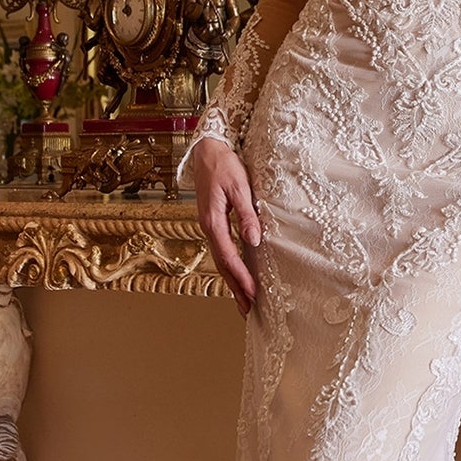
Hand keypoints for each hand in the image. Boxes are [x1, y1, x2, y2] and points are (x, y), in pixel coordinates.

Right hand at [193, 138, 260, 312]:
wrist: (206, 151)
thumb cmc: (224, 166)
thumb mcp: (240, 187)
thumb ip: (246, 214)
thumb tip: (254, 239)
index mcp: (213, 221)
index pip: (228, 255)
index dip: (241, 276)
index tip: (253, 292)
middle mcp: (208, 228)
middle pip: (221, 264)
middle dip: (235, 288)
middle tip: (246, 309)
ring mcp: (209, 226)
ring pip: (220, 260)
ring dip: (231, 281)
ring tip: (242, 301)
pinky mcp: (213, 223)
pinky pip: (221, 250)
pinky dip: (229, 267)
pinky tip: (236, 275)